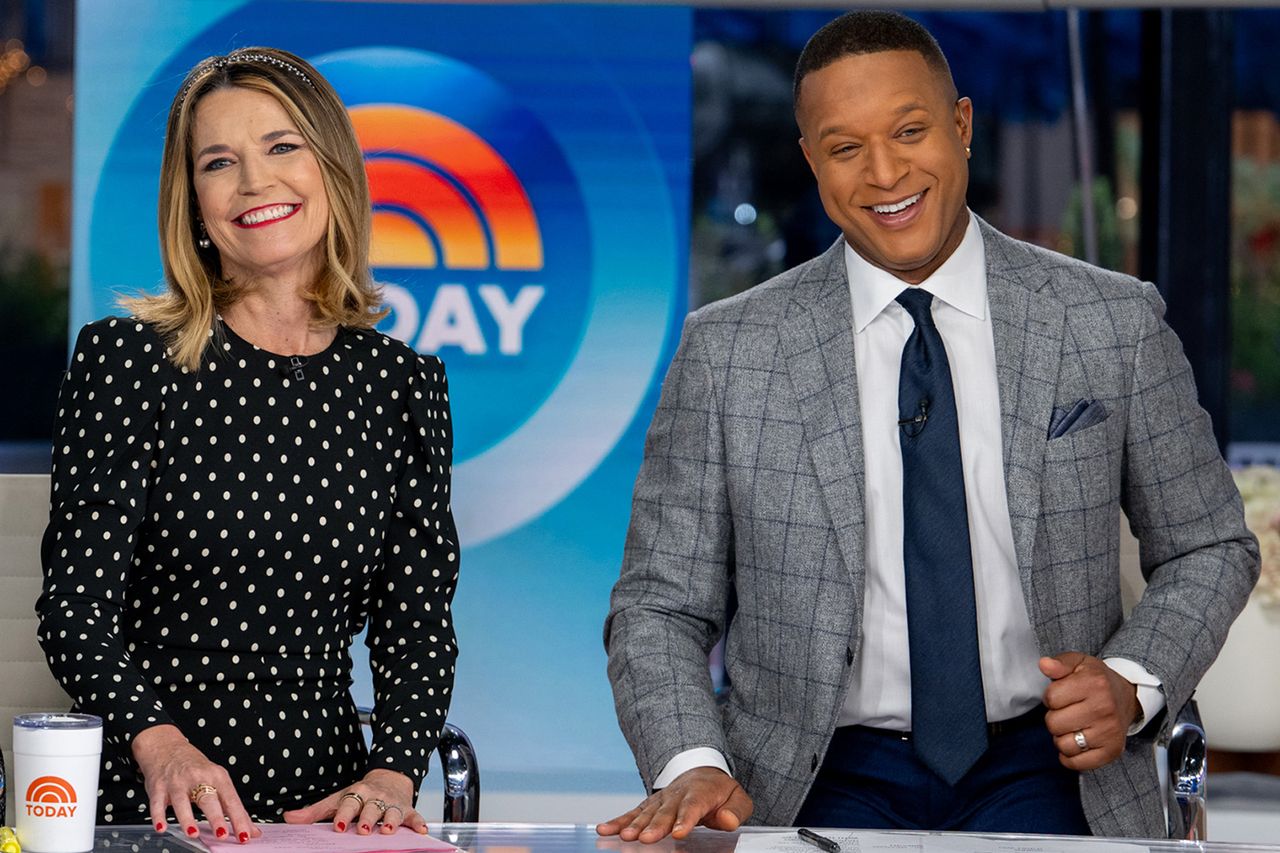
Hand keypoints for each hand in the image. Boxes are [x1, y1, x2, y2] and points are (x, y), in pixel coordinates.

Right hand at [131, 724, 258, 842]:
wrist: (167, 747)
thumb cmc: (196, 769)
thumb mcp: (217, 780)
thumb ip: (232, 806)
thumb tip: (252, 830)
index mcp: (218, 776)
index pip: (231, 800)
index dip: (239, 819)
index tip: (245, 836)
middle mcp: (198, 777)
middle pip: (209, 799)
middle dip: (216, 817)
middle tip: (222, 835)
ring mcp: (177, 782)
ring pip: (182, 801)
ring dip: (187, 818)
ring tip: (194, 834)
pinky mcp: (158, 786)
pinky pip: (157, 803)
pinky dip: (159, 816)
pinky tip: (162, 828)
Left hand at [283, 769, 426, 834]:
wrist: (390, 778)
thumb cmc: (361, 794)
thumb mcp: (338, 799)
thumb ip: (314, 812)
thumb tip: (288, 818)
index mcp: (357, 794)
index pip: (349, 803)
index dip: (344, 814)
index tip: (338, 825)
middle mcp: (376, 798)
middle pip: (372, 808)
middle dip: (368, 818)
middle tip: (363, 829)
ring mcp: (392, 804)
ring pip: (393, 812)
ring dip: (391, 821)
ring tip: (387, 830)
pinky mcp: (408, 809)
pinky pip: (414, 816)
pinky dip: (418, 822)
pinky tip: (420, 830)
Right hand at [595, 767, 752, 841]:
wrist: (701, 772)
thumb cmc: (721, 793)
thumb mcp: (738, 798)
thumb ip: (736, 810)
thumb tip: (727, 820)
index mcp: (700, 792)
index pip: (693, 806)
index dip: (685, 819)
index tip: (678, 833)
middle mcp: (677, 794)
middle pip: (665, 812)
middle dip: (655, 825)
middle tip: (646, 838)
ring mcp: (660, 799)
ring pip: (646, 813)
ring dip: (634, 824)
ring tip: (624, 836)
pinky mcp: (648, 805)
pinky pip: (632, 813)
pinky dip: (618, 820)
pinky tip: (605, 829)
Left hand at [1040, 652, 1139, 770]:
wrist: (1127, 697)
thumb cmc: (1097, 681)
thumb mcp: (1079, 663)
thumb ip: (1059, 663)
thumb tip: (1044, 664)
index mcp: (1094, 683)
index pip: (1051, 698)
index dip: (1051, 697)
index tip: (1062, 696)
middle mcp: (1104, 708)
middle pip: (1054, 723)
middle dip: (1054, 717)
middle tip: (1068, 712)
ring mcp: (1109, 732)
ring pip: (1063, 745)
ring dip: (1061, 737)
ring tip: (1072, 726)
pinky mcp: (1112, 751)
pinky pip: (1077, 763)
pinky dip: (1070, 757)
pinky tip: (1075, 743)